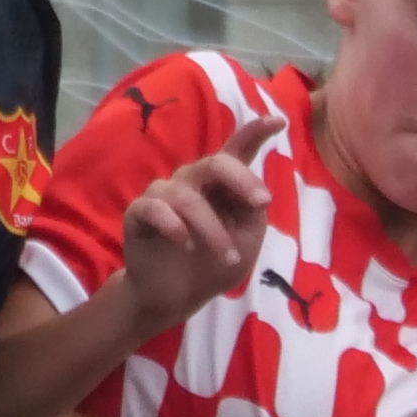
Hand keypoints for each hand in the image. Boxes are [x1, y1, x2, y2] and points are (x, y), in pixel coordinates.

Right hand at [112, 118, 278, 332]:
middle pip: (215, 163)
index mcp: (221, 185)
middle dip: (241, 180)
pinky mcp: (139, 213)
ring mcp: (163, 195)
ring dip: (213, 231)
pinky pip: (154, 208)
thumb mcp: (246, 241)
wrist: (176, 295)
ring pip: (188, 198)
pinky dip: (173, 226)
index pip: (237, 150)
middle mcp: (192, 181)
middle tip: (261, 202)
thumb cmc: (213, 262)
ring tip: (227, 258)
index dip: (255, 132)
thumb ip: (252, 213)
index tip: (278, 120)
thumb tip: (257, 193)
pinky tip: (184, 244)